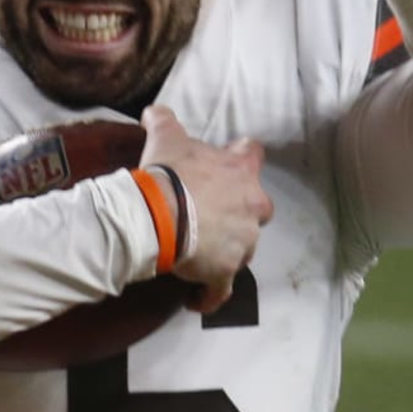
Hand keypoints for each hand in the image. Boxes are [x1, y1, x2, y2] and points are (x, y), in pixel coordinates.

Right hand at [140, 105, 272, 312]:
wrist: (157, 214)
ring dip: (228, 251)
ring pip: (244, 249)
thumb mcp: (165, 137)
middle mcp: (252, 205)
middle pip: (259, 209)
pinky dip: (211, 296)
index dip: (243, 159)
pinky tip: (196, 300)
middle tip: (214, 215)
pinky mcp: (226, 271)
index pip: (254, 155)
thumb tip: (153, 111)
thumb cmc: (166, 173)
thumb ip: (164, 120)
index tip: (230, 166)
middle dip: (243, 213)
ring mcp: (243, 242)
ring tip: (202, 255)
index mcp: (240, 170)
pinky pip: (222, 290)